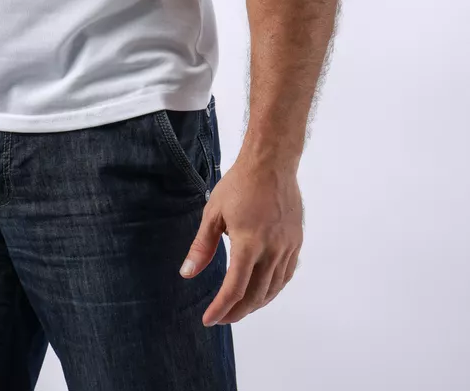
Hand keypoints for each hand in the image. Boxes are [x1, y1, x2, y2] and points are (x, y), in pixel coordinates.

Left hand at [179, 153, 302, 326]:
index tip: (209, 319)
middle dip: (237, 312)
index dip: (220, 308)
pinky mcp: (296, 243)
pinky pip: (286, 275)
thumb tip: (187, 273)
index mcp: (248, 243)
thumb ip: (202, 246)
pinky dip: (272, 289)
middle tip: (222, 317)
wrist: (271, 164)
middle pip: (255, 295)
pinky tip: (262, 291)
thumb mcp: (213, 213)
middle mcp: (271, 250)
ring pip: (272, 289)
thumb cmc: (238, 185)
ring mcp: (287, 247)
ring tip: (238, 308)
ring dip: (255, 304)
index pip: (234, 288)